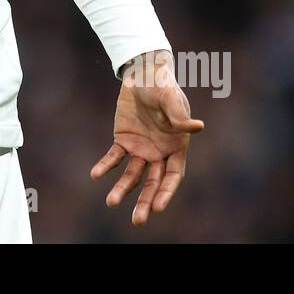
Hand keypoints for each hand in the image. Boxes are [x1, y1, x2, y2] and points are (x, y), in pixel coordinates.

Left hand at [91, 49, 204, 225]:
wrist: (143, 73)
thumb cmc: (163, 85)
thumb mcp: (171, 98)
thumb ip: (179, 115)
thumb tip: (197, 127)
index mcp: (177, 147)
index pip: (173, 176)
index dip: (167, 192)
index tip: (158, 207)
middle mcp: (159, 152)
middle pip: (153, 183)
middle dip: (146, 202)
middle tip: (138, 220)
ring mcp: (141, 148)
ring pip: (132, 175)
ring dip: (122, 189)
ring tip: (111, 202)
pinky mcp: (123, 139)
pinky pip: (114, 157)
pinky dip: (105, 166)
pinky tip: (95, 174)